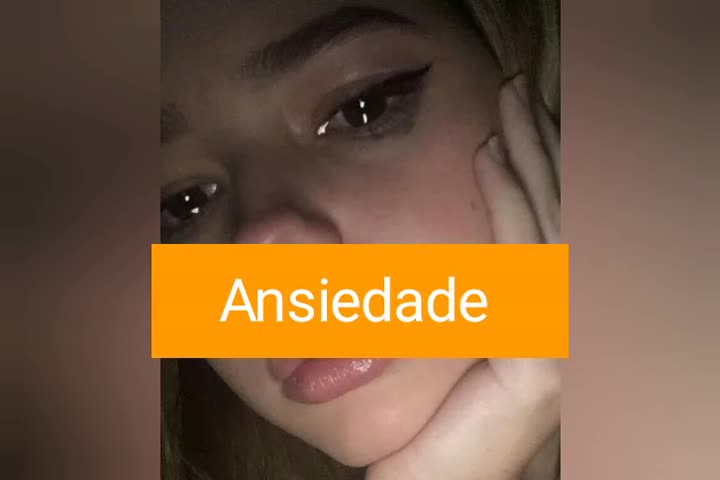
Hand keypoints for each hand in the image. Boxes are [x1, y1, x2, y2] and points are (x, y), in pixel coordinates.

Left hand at [366, 75, 560, 479]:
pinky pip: (521, 259)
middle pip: (561, 215)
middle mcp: (566, 322)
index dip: (542, 170)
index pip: (552, 229)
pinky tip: (487, 158)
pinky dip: (506, 202)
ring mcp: (560, 337)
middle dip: (542, 146)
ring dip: (529, 157)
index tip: (515, 123)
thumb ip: (467, 299)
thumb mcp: (457, 347)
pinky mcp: (542, 354)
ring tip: (506, 106)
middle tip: (515, 92)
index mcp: (548, 319)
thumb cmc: (436, 431)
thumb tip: (458, 251)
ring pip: (550, 225)